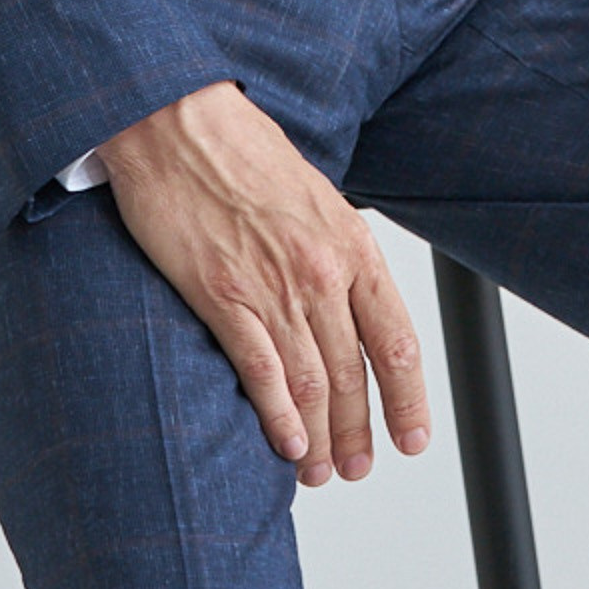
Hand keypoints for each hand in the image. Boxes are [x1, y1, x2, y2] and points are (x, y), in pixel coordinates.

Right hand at [95, 80, 431, 486]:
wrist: (177, 118)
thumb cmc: (239, 149)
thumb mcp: (314, 196)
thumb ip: (333, 253)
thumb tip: (345, 305)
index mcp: (350, 244)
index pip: (396, 341)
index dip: (408, 400)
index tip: (412, 437)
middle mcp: (320, 271)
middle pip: (353, 374)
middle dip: (358, 431)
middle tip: (357, 466)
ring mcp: (271, 285)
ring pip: (311, 382)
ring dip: (320, 437)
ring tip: (319, 470)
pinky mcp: (221, 293)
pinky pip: (260, 370)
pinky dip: (277, 415)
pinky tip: (286, 442)